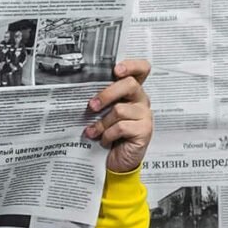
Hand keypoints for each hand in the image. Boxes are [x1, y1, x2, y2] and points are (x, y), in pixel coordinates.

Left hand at [84, 59, 151, 173]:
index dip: (131, 66)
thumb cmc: (110, 135)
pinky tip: (105, 140)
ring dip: (102, 122)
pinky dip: (108, 135)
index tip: (116, 70)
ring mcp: (145, 115)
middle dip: (107, 94)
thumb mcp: (104, 113)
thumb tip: (82, 89)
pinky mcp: (144, 131)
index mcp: (132, 92)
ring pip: (120, 109)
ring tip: (94, 131)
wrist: (118, 161)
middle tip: (92, 105)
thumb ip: (102, 100)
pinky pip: (121, 127)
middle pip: (129, 85)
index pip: (141, 70)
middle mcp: (141, 100)